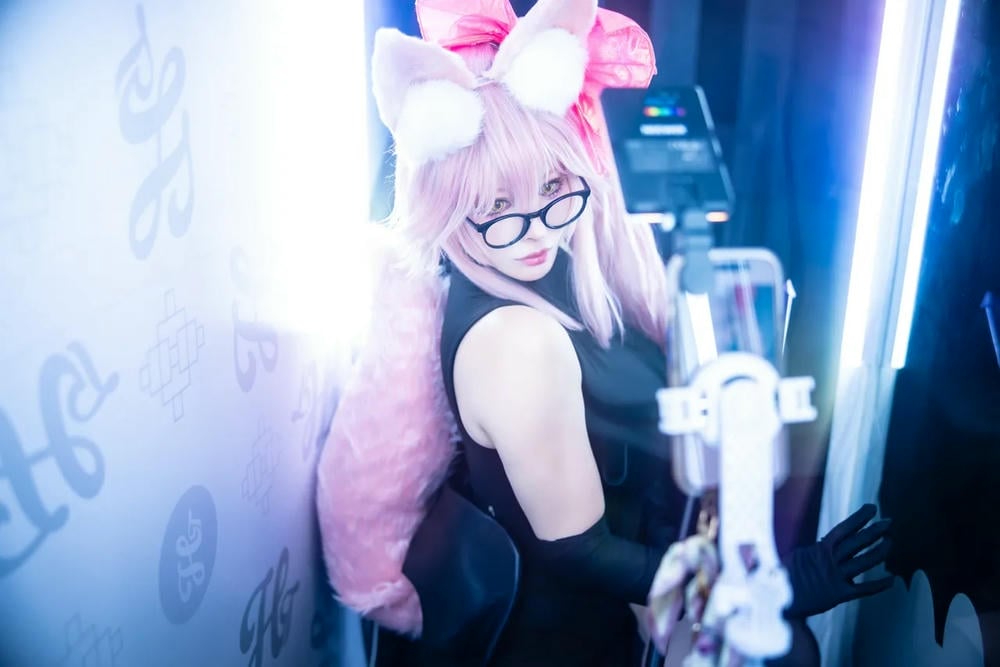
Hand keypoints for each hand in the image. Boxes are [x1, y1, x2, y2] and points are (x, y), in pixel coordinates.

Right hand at [782, 503, 893, 617]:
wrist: (780, 598)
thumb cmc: (785, 576)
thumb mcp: (797, 556)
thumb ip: (813, 551)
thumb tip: (821, 544)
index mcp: (819, 549)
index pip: (843, 529)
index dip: (859, 518)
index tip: (872, 508)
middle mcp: (830, 561)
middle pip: (857, 542)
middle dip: (874, 531)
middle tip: (889, 522)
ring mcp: (836, 577)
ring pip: (864, 562)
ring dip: (879, 552)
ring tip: (891, 542)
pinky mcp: (839, 594)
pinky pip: (864, 589)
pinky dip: (879, 585)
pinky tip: (891, 579)